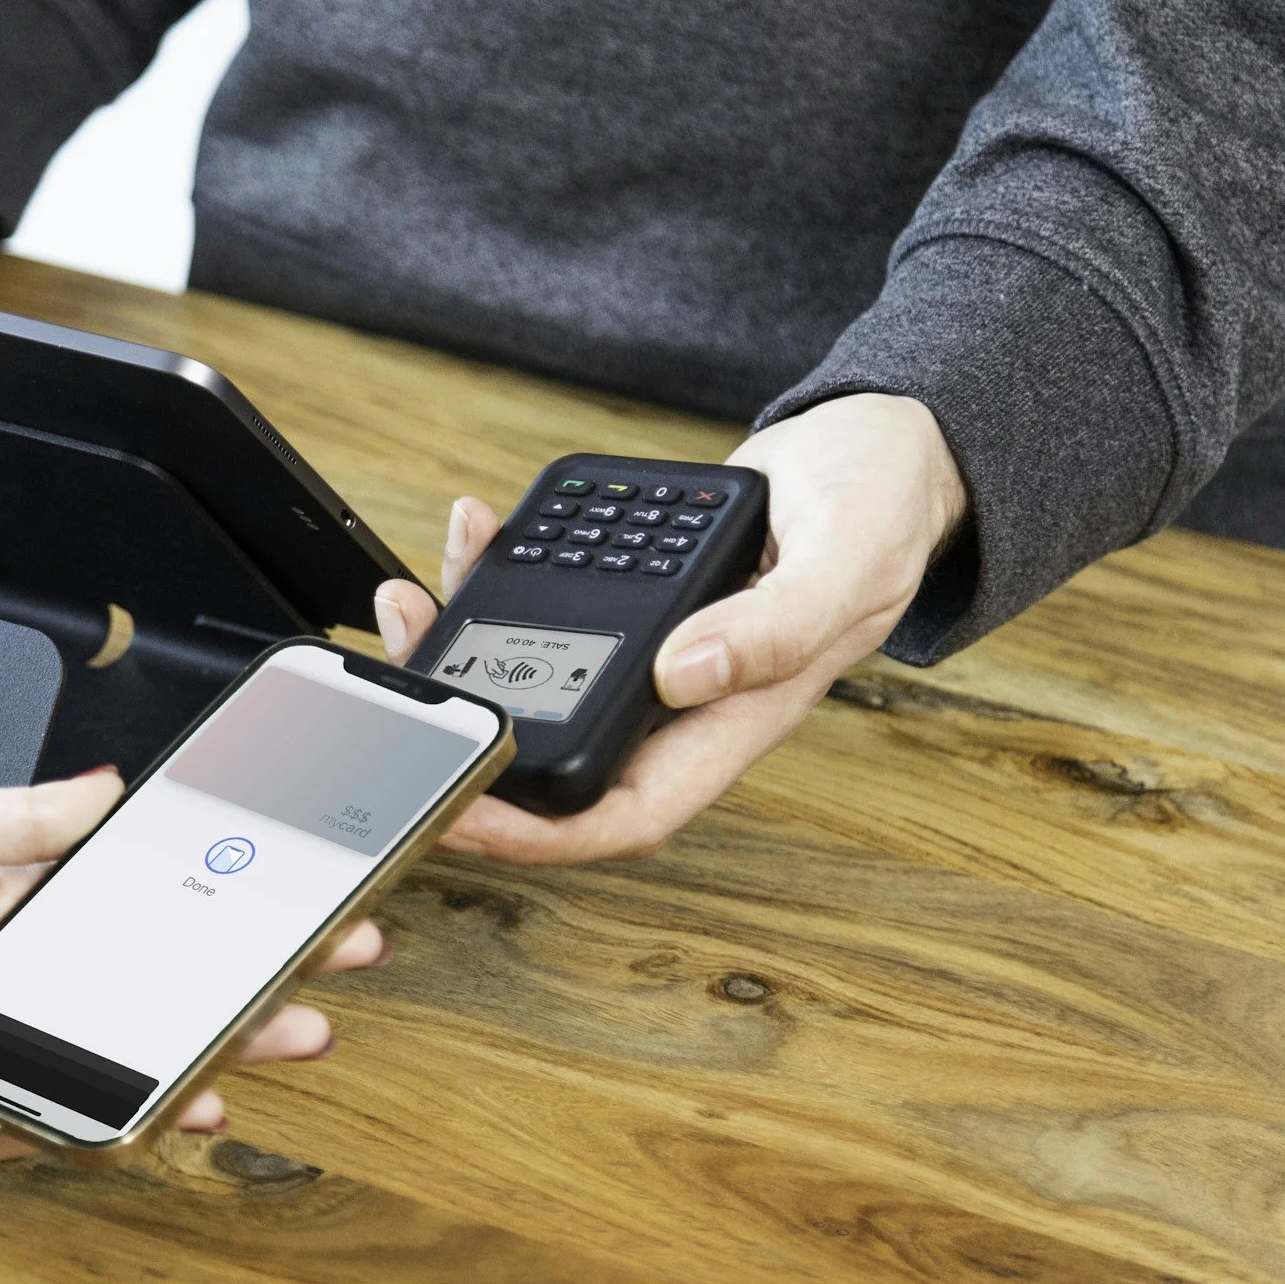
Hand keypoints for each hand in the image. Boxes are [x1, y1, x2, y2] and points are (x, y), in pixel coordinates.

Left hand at [0, 771, 385, 1161]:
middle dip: (255, 980)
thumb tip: (109, 786)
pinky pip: (75, 1123)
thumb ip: (22, 813)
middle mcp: (31, 975)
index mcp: (23, 903)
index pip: (150, 902)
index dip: (224, 900)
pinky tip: (188, 1108)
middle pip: (167, 985)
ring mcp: (18, 1045)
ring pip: (140, 1058)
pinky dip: (132, 1124)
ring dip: (218, 1054)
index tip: (294, 889)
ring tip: (282, 1042)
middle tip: (329, 969)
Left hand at [373, 392, 967, 862]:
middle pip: (557, 758)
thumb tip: (681, 676)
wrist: (878, 449)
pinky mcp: (628, 603)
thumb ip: (776, 624)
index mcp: (736, 717)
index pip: (627, 810)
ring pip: (537, 680)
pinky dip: (494, 576)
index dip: (538, 834)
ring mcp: (653, 653)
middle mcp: (683, 699)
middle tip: (401, 697)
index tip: (459, 815)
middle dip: (468, 740)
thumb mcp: (847, 558)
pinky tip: (473, 533)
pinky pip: (548, 608)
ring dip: (463, 652)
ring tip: (409, 602)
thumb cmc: (883, 508)